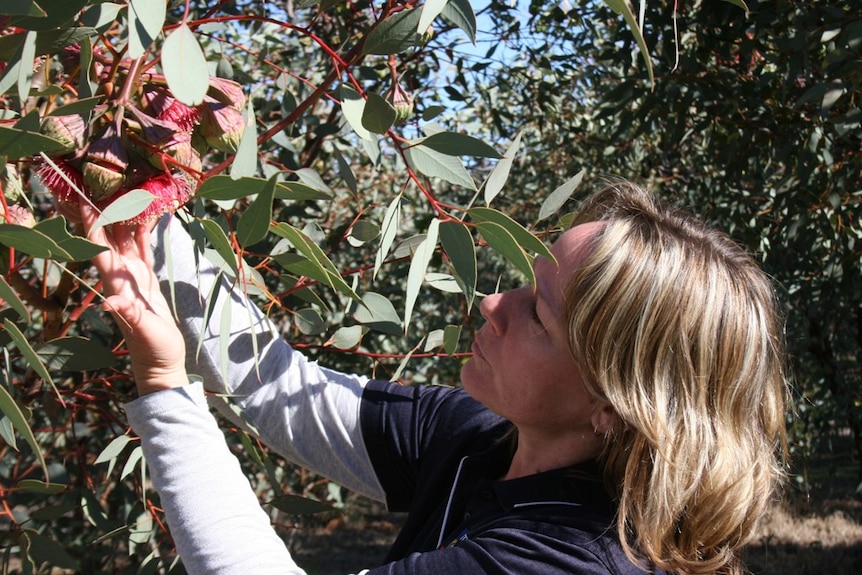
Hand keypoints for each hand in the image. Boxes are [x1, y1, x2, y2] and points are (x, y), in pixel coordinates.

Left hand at [81, 202, 187, 394]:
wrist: (161, 363)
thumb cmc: (153, 350)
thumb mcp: (144, 332)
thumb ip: (129, 315)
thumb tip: (111, 301)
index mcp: (117, 283)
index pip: (99, 247)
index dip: (91, 222)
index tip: (84, 196)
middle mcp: (121, 276)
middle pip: (109, 236)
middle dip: (104, 210)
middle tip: (104, 181)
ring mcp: (134, 278)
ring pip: (126, 239)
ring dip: (123, 216)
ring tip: (124, 189)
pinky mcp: (148, 281)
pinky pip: (144, 249)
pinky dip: (143, 231)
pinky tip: (145, 215)